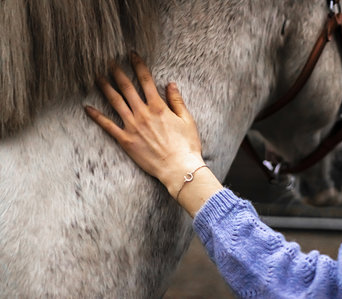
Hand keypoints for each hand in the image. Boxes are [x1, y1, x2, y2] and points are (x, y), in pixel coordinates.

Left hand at [85, 52, 204, 196]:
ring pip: (115, 102)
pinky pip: (108, 126)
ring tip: (97, 77)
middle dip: (117, 72)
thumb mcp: (187, 120)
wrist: (179, 168)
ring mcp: (132, 127)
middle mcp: (143, 113)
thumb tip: (171, 84)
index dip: (138, 64)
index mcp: (158, 107)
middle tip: (108, 61)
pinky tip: (87, 108)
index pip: (146, 80)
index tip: (132, 54)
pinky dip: (97, 116)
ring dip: (105, 88)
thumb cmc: (186, 145)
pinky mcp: (126, 141)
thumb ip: (177, 100)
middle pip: (127, 87)